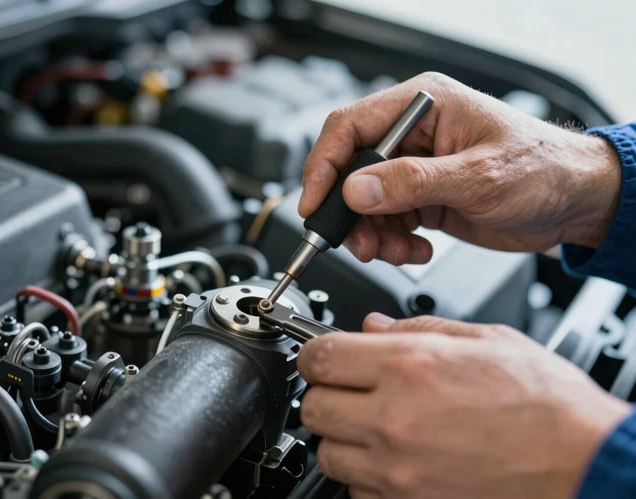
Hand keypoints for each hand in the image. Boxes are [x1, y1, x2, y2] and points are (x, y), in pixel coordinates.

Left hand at [297, 314, 630, 498]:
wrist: (584, 464)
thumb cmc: (546, 405)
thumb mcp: (486, 340)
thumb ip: (419, 328)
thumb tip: (373, 324)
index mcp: (408, 366)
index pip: (318, 355)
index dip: (318, 352)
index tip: (327, 355)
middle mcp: (393, 419)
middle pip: (313, 407)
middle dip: (328, 394)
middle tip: (353, 390)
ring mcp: (397, 470)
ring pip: (328, 453)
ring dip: (344, 437)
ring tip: (377, 428)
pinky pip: (357, 491)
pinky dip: (368, 477)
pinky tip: (397, 461)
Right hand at [299, 72, 620, 264]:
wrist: (574, 203)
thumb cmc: (544, 169)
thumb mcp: (478, 176)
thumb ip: (413, 183)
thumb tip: (357, 190)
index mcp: (422, 107)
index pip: (349, 128)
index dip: (323, 166)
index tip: (315, 204)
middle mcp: (411, 136)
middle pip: (350, 171)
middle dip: (349, 212)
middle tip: (359, 242)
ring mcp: (414, 169)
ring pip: (363, 204)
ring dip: (371, 235)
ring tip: (395, 251)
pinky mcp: (419, 198)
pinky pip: (384, 223)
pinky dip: (392, 244)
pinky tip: (417, 250)